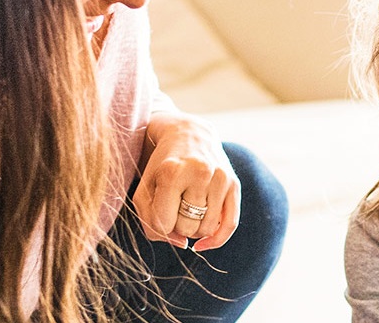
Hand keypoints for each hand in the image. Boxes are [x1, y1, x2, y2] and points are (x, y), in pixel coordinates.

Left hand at [132, 112, 239, 250]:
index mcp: (172, 172)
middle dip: (177, 225)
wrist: (189, 135)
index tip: (157, 215)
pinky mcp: (234, 183)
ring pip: (206, 229)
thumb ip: (151, 221)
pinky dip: (215, 240)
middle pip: (187, 228)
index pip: (164, 223)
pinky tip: (202, 244)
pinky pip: (230, 225)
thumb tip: (183, 244)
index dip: (158, 226)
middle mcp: (200, 173)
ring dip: (193, 228)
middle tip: (173, 208)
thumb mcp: (144, 189)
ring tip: (186, 211)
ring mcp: (220, 178)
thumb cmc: (162, 167)